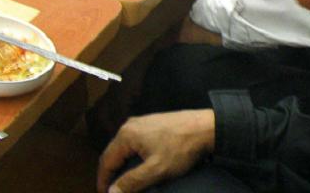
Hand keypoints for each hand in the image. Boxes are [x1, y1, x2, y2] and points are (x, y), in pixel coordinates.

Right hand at [97, 110, 215, 192]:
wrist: (206, 127)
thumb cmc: (180, 149)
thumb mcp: (157, 170)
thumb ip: (132, 181)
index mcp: (125, 135)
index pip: (106, 160)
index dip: (103, 180)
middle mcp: (128, 126)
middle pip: (113, 153)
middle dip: (111, 172)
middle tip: (113, 190)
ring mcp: (140, 123)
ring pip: (124, 147)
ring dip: (121, 165)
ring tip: (124, 180)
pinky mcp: (152, 124)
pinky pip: (134, 143)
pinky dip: (131, 156)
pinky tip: (138, 164)